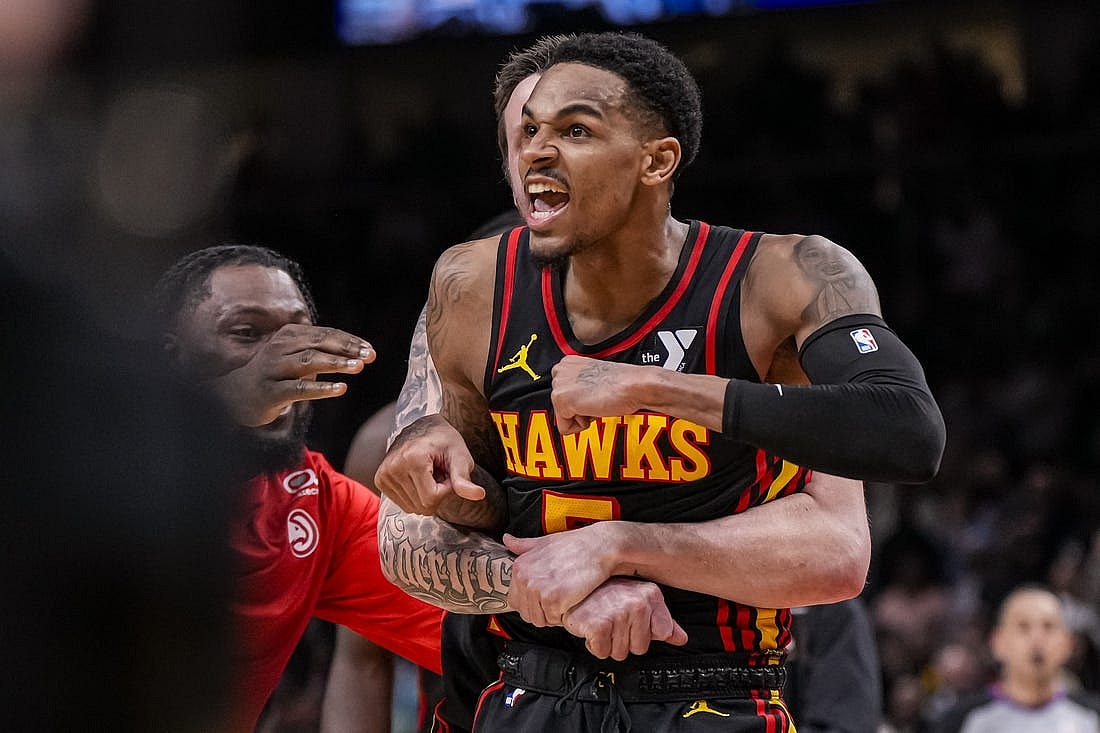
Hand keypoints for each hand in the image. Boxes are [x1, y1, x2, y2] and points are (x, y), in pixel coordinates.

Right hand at [214, 323, 373, 425]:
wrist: (234, 395)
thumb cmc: (275, 374)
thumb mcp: (296, 357)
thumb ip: (322, 351)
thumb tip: (360, 352)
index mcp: (289, 335)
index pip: (325, 334)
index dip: (349, 341)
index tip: (370, 350)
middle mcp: (280, 348)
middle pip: (318, 344)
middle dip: (346, 349)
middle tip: (369, 356)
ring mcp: (273, 369)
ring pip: (308, 362)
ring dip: (335, 363)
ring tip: (358, 367)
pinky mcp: (271, 391)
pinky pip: (298, 388)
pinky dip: (321, 388)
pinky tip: (340, 388)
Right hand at [375, 414, 487, 515]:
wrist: (423, 428)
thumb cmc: (445, 440)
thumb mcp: (459, 456)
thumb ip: (464, 479)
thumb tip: (479, 495)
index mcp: (412, 458)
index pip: (431, 499)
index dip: (445, 490)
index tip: (447, 474)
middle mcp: (394, 466)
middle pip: (421, 506)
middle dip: (435, 494)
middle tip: (438, 474)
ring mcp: (384, 474)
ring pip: (411, 507)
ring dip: (425, 495)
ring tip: (428, 474)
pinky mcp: (380, 479)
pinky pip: (402, 503)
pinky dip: (414, 495)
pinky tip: (418, 477)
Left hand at [504, 525, 616, 626]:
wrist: (598, 547)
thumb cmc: (574, 545)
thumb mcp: (544, 542)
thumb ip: (523, 545)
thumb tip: (507, 539)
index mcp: (519, 567)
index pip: (514, 601)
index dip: (530, 603)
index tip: (544, 598)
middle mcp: (524, 579)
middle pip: (526, 613)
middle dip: (541, 611)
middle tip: (558, 601)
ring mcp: (537, 590)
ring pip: (539, 619)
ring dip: (552, 615)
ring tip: (565, 599)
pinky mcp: (553, 601)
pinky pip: (553, 620)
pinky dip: (563, 616)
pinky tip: (571, 601)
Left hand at [550, 356, 642, 433]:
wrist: (633, 385)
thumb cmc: (621, 383)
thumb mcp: (593, 379)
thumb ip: (578, 386)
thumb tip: (574, 402)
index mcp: (567, 363)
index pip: (562, 394)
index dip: (581, 400)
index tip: (595, 393)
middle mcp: (559, 370)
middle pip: (560, 406)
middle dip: (579, 409)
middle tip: (597, 398)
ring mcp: (559, 385)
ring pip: (562, 417)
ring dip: (582, 416)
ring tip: (597, 402)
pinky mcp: (562, 400)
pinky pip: (564, 428)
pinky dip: (581, 425)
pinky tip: (594, 409)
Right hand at [562, 578, 687, 660]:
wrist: (572, 587)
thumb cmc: (603, 593)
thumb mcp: (639, 602)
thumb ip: (663, 622)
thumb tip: (681, 638)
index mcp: (650, 595)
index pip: (663, 632)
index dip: (646, 632)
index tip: (634, 621)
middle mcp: (637, 603)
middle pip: (641, 647)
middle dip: (625, 640)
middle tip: (614, 622)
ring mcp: (619, 614)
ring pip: (621, 652)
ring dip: (608, 643)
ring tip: (603, 622)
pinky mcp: (600, 626)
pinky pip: (602, 652)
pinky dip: (594, 644)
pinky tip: (592, 626)